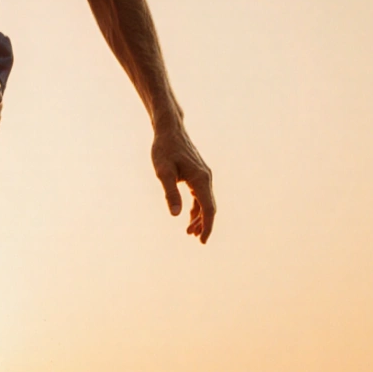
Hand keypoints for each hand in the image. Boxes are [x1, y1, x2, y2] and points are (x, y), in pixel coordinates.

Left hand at [152, 125, 215, 242]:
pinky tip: (190, 216)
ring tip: (189, 232)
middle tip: (194, 238)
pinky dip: (197, 207)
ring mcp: (204, 176)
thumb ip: (170, 193)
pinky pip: (201, 195)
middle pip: (209, 207)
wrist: (169, 130)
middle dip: (203, 224)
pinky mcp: (198, 174)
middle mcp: (206, 178)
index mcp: (200, 179)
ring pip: (205, 201)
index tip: (202, 241)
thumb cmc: (164, 150)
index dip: (207, 226)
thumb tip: (175, 215)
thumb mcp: (163, 172)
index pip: (208, 208)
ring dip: (200, 217)